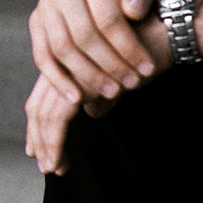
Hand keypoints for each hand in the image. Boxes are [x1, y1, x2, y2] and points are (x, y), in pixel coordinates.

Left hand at [23, 0, 202, 174]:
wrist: (164, 33)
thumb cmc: (148, 50)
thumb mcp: (121, 76)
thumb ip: (102, 92)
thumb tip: (92, 111)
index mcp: (71, 60)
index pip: (44, 95)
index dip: (39, 124)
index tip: (40, 147)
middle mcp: (65, 63)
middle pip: (38, 106)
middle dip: (39, 138)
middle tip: (46, 164)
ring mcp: (71, 71)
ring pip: (45, 115)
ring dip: (47, 145)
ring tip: (54, 168)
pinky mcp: (81, 81)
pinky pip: (59, 118)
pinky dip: (57, 141)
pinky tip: (62, 159)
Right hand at [29, 0, 160, 106]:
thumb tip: (132, 11)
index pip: (108, 18)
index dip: (128, 47)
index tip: (147, 68)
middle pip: (85, 35)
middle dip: (111, 65)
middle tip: (132, 84)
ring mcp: (47, 4)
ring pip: (63, 48)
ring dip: (87, 76)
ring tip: (112, 93)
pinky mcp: (37, 21)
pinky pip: (42, 55)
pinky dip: (57, 79)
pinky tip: (77, 97)